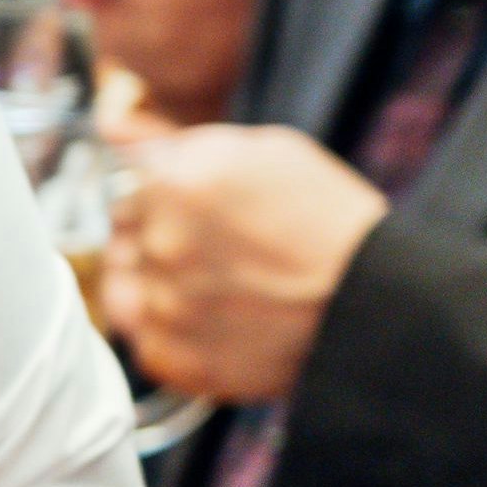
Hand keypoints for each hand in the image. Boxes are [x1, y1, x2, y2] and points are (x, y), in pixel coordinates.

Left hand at [104, 123, 388, 403]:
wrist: (372, 302)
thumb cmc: (328, 221)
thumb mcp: (263, 153)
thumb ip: (173, 142)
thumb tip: (114, 129)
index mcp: (175, 182)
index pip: (127, 187)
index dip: (159, 198)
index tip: (191, 211)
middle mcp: (160, 242)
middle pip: (124, 237)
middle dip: (157, 238)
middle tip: (216, 250)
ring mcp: (160, 304)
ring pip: (126, 289)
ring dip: (158, 286)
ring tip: (218, 287)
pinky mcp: (170, 357)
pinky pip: (145, 341)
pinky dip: (171, 333)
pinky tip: (217, 321)